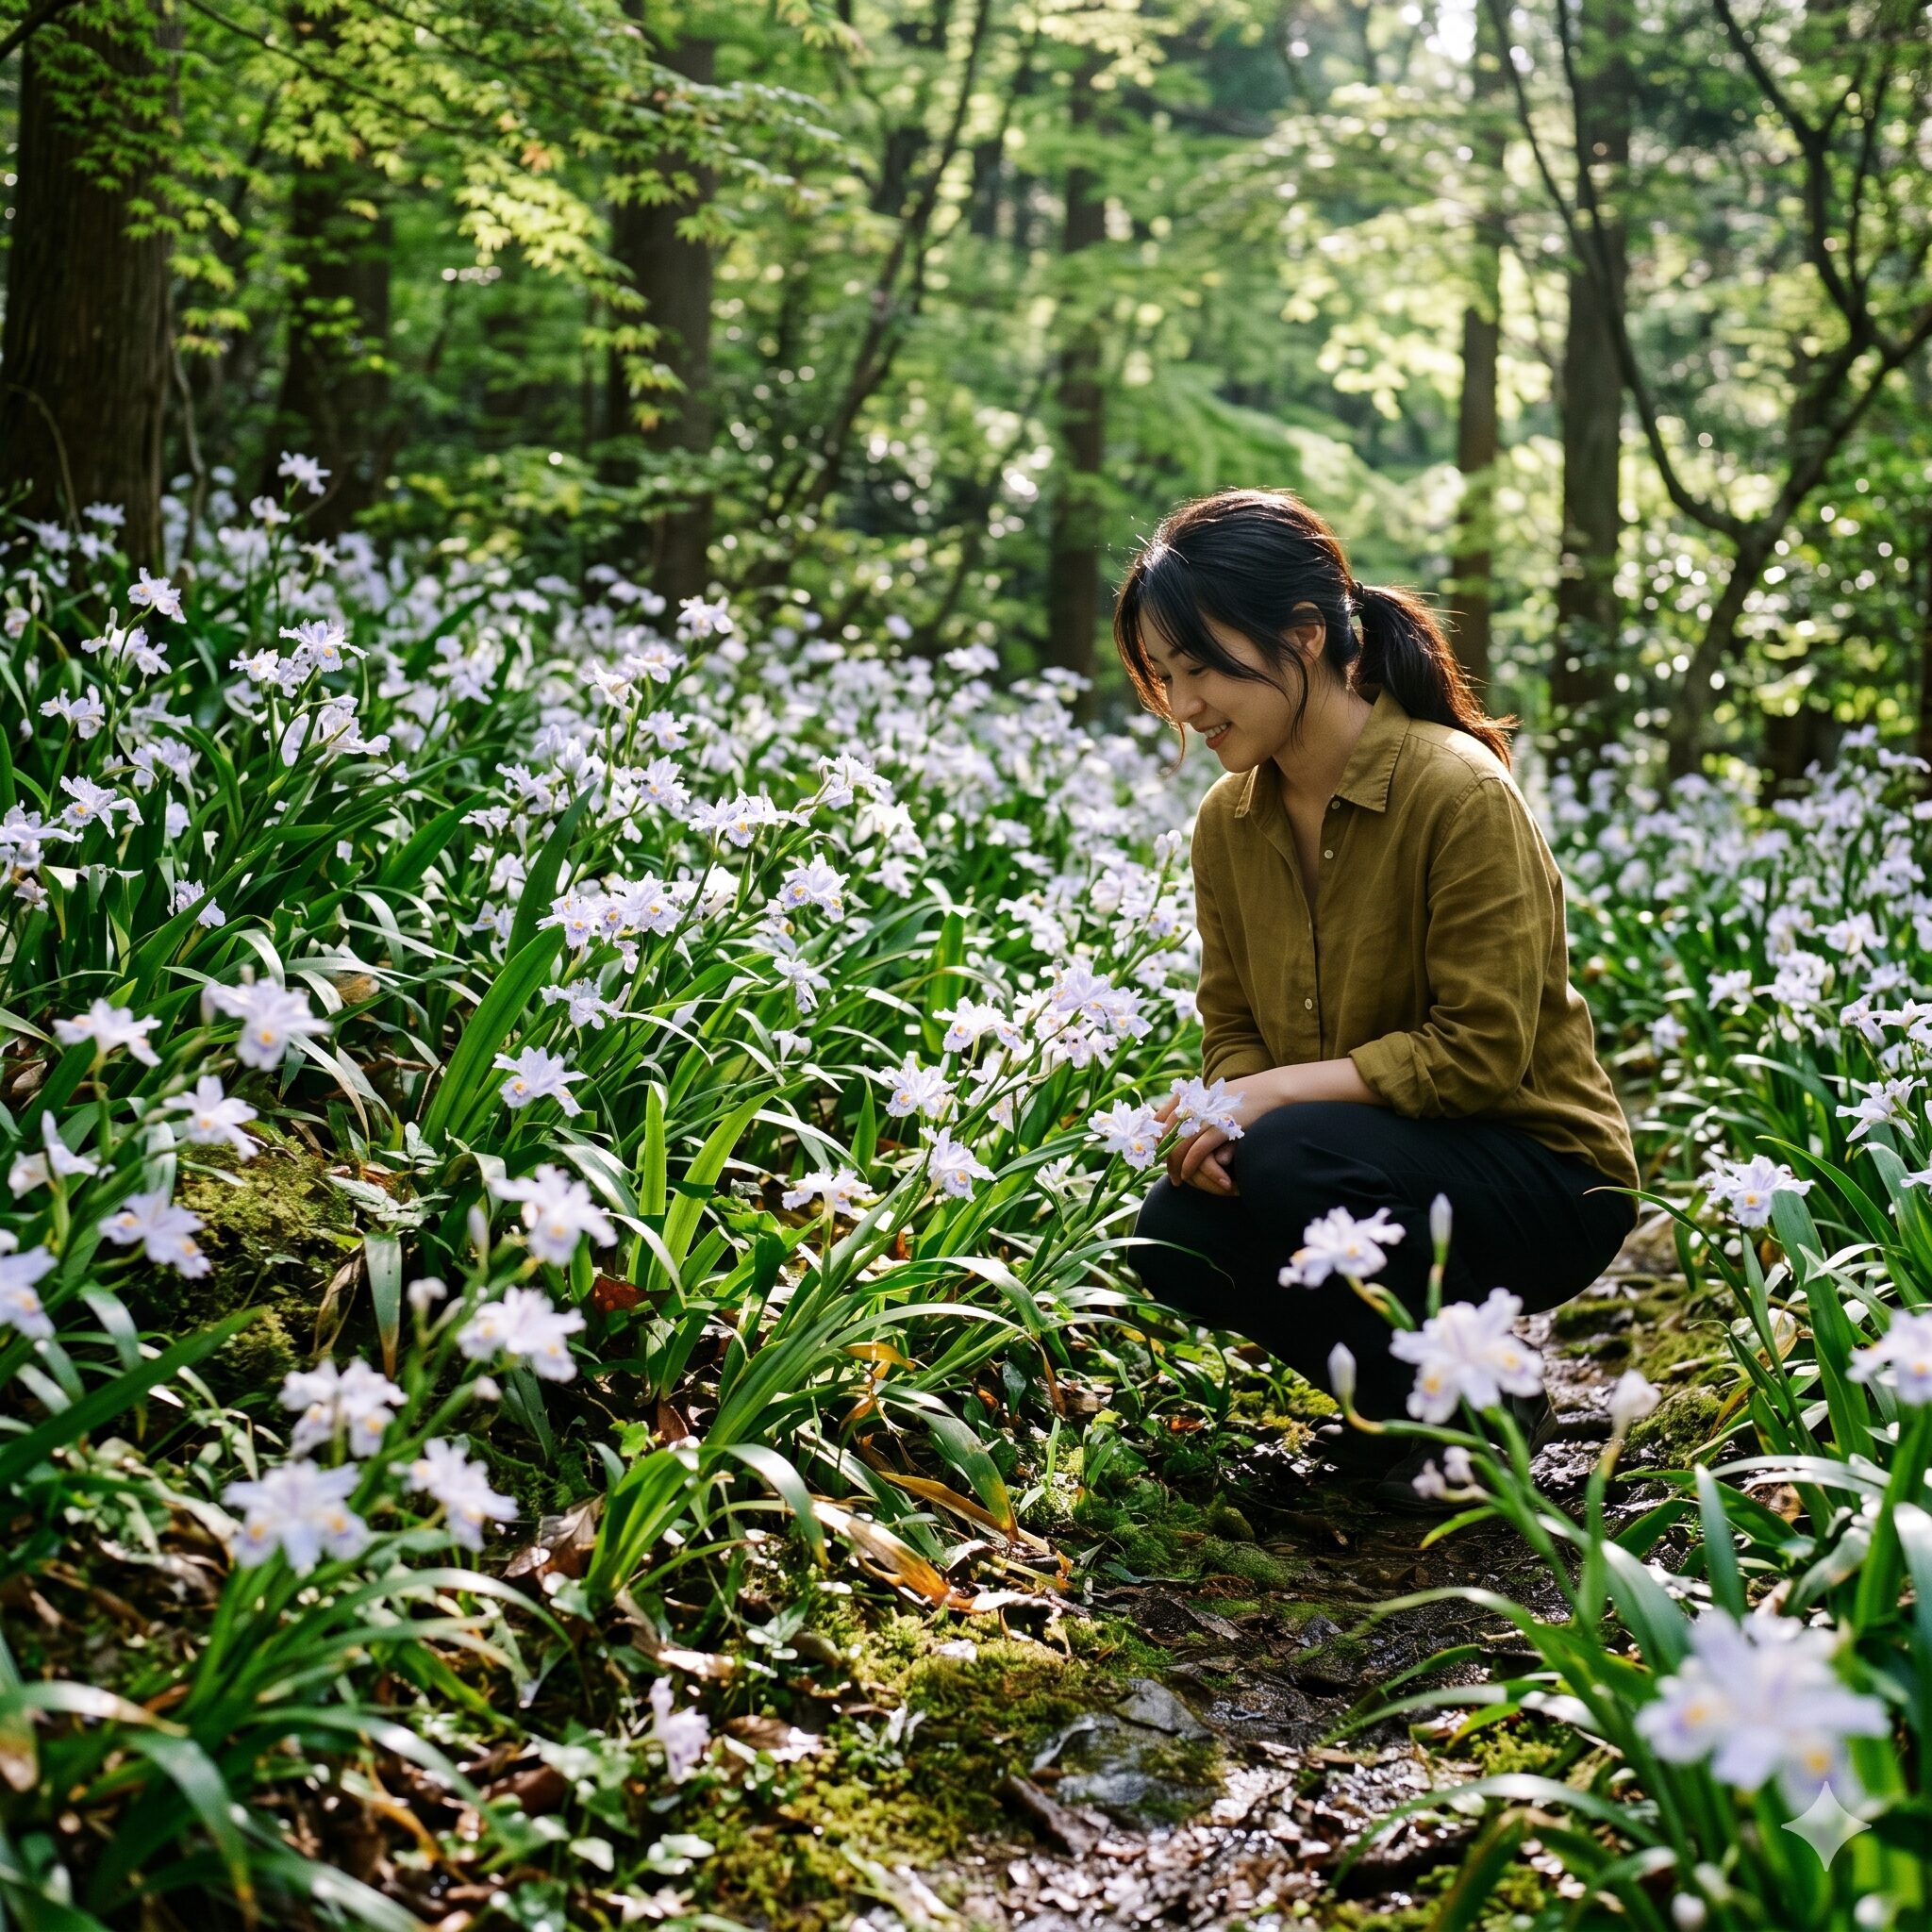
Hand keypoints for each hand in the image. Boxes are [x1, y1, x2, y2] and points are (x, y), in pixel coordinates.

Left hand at [1151, 1071, 1285, 1195]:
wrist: (1271, 1092)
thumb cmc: (1243, 1098)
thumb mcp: (1215, 1099)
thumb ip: (1197, 1109)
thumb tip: (1176, 1128)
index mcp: (1190, 1095)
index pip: (1160, 1118)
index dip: (1154, 1138)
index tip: (1153, 1152)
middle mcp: (1194, 1104)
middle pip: (1166, 1135)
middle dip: (1162, 1156)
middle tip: (1162, 1172)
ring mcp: (1206, 1116)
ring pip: (1178, 1146)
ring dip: (1174, 1166)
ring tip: (1175, 1179)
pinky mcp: (1220, 1127)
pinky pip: (1197, 1151)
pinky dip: (1188, 1165)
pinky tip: (1186, 1174)